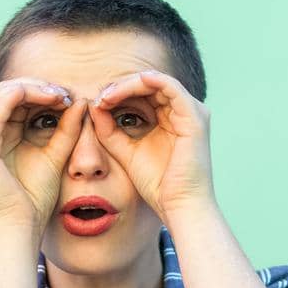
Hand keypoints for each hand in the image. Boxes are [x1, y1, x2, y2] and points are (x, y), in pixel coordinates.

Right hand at [0, 78, 89, 234]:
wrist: (21, 227)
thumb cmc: (35, 199)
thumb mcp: (56, 156)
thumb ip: (67, 130)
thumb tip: (80, 101)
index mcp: (0, 135)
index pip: (16, 99)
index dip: (42, 91)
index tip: (69, 97)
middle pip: (8, 91)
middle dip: (37, 86)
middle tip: (64, 92)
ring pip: (2, 94)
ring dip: (32, 87)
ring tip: (58, 94)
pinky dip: (20, 95)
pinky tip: (46, 97)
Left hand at [88, 68, 215, 220]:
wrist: (178, 205)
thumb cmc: (157, 184)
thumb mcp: (125, 151)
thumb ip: (110, 130)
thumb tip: (93, 106)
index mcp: (171, 118)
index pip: (144, 93)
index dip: (118, 93)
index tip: (97, 102)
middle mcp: (183, 111)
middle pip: (149, 84)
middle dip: (121, 87)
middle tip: (100, 97)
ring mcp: (191, 112)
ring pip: (157, 82)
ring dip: (128, 85)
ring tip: (107, 96)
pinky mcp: (194, 116)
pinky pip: (170, 87)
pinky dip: (147, 82)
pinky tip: (125, 87)